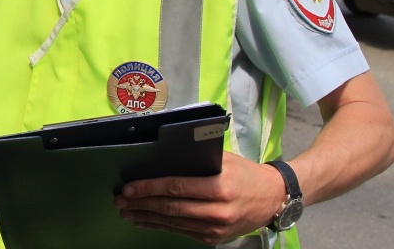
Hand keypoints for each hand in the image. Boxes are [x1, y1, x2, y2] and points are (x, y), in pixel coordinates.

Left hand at [113, 152, 285, 244]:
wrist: (273, 199)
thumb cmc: (246, 174)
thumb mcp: (225, 159)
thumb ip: (196, 159)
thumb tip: (161, 155)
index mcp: (220, 188)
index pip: (177, 187)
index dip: (150, 188)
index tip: (129, 187)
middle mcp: (218, 211)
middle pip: (171, 207)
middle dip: (141, 204)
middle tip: (120, 200)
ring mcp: (215, 229)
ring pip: (173, 223)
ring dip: (146, 217)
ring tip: (126, 211)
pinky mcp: (213, 238)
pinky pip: (181, 232)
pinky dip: (160, 226)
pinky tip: (145, 221)